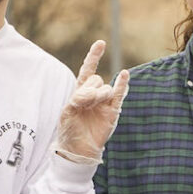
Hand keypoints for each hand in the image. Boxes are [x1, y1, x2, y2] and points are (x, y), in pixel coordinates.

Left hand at [54, 40, 131, 159]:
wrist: (78, 150)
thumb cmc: (70, 131)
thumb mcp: (68, 111)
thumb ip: (79, 97)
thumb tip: (97, 92)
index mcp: (80, 92)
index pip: (88, 70)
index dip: (94, 57)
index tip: (100, 43)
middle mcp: (94, 95)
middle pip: (96, 79)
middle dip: (89, 89)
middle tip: (83, 104)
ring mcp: (104, 103)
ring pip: (106, 88)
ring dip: (98, 95)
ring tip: (92, 107)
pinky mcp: (112, 112)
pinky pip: (119, 95)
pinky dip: (122, 85)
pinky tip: (124, 74)